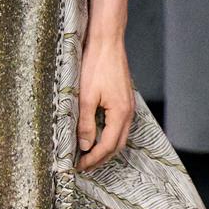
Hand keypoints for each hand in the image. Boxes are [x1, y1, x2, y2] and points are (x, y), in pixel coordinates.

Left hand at [75, 32, 133, 169]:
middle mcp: (128, 112)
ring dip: (106, 148)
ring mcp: (128, 106)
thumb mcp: (85, 97)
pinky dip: (109, 135)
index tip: (79, 166)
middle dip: (101, 158)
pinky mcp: (124, 100)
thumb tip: (85, 146)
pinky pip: (119, 125)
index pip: (108, 146)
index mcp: (120, 113)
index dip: (94, 159)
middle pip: (118, 145)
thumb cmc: (95, 66)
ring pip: (120, 136)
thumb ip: (86, 124)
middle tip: (83, 165)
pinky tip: (97, 136)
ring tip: (89, 155)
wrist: (107, 42)